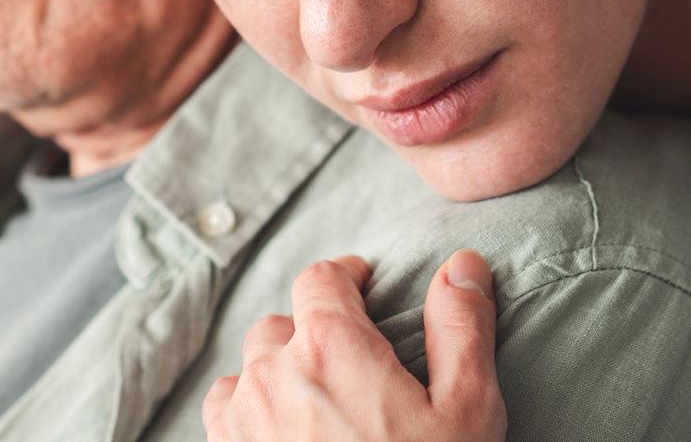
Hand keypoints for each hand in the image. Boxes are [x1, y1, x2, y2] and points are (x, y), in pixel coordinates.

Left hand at [203, 250, 505, 441]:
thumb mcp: (466, 410)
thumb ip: (462, 329)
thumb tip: (463, 265)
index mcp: (331, 347)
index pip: (321, 280)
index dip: (346, 276)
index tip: (363, 283)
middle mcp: (272, 374)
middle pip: (280, 326)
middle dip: (313, 331)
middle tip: (350, 359)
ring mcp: (240, 422)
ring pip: (246, 371)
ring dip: (275, 373)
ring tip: (314, 400)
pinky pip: (224, 417)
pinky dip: (248, 415)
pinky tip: (283, 437)